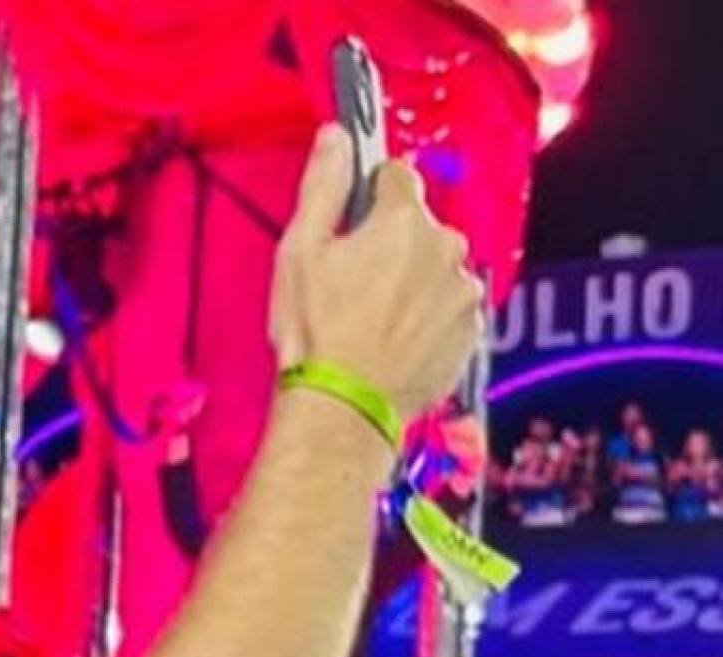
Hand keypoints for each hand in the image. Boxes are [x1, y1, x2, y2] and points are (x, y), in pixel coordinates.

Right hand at [269, 125, 487, 424]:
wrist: (344, 405)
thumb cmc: (316, 332)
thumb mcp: (300, 251)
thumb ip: (324, 186)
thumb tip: (337, 137)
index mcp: (403, 220)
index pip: (397, 176)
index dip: (370, 196)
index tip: (353, 220)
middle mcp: (445, 247)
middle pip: (420, 228)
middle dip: (393, 247)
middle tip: (353, 286)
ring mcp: (462, 291)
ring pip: (437, 270)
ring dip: (413, 285)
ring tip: (372, 322)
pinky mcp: (470, 331)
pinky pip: (449, 312)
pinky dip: (427, 321)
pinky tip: (393, 343)